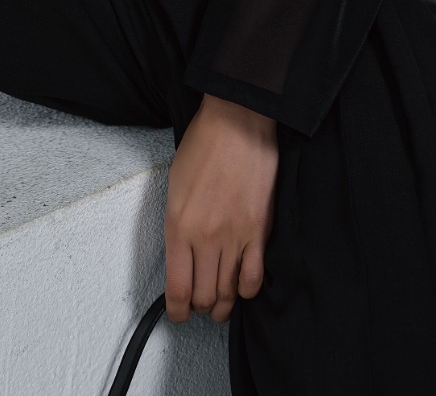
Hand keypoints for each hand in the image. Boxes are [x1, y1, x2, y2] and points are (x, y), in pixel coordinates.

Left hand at [163, 92, 277, 323]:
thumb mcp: (175, 186)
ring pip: (228, 293)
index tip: (178, 314)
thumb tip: (182, 256)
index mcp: (178, 226)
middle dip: (200, 307)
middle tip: (200, 304)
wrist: (237, 121)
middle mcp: (205, 238)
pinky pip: (254, 278)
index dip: (177, 311)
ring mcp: (235, 236)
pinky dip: (247, 290)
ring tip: (220, 304)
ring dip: (222, 304)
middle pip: (203, 295)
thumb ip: (178, 225)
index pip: (177, 288)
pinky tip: (241, 286)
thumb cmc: (202, 145)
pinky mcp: (260, 231)